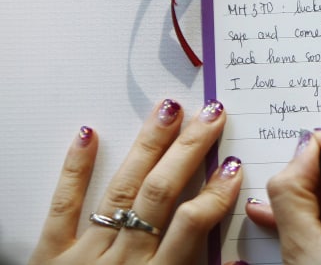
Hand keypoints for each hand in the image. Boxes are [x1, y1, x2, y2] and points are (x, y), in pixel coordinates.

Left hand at [28, 99, 242, 264]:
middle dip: (189, 149)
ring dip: (148, 146)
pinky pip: (63, 207)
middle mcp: (121, 261)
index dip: (216, 193)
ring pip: (121, 190)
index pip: (191, 225)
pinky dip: (75, 169)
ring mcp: (83, 254)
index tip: (235, 166)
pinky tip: (88, 134)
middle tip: (212, 114)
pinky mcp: (48, 255)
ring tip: (169, 110)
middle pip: (159, 193)